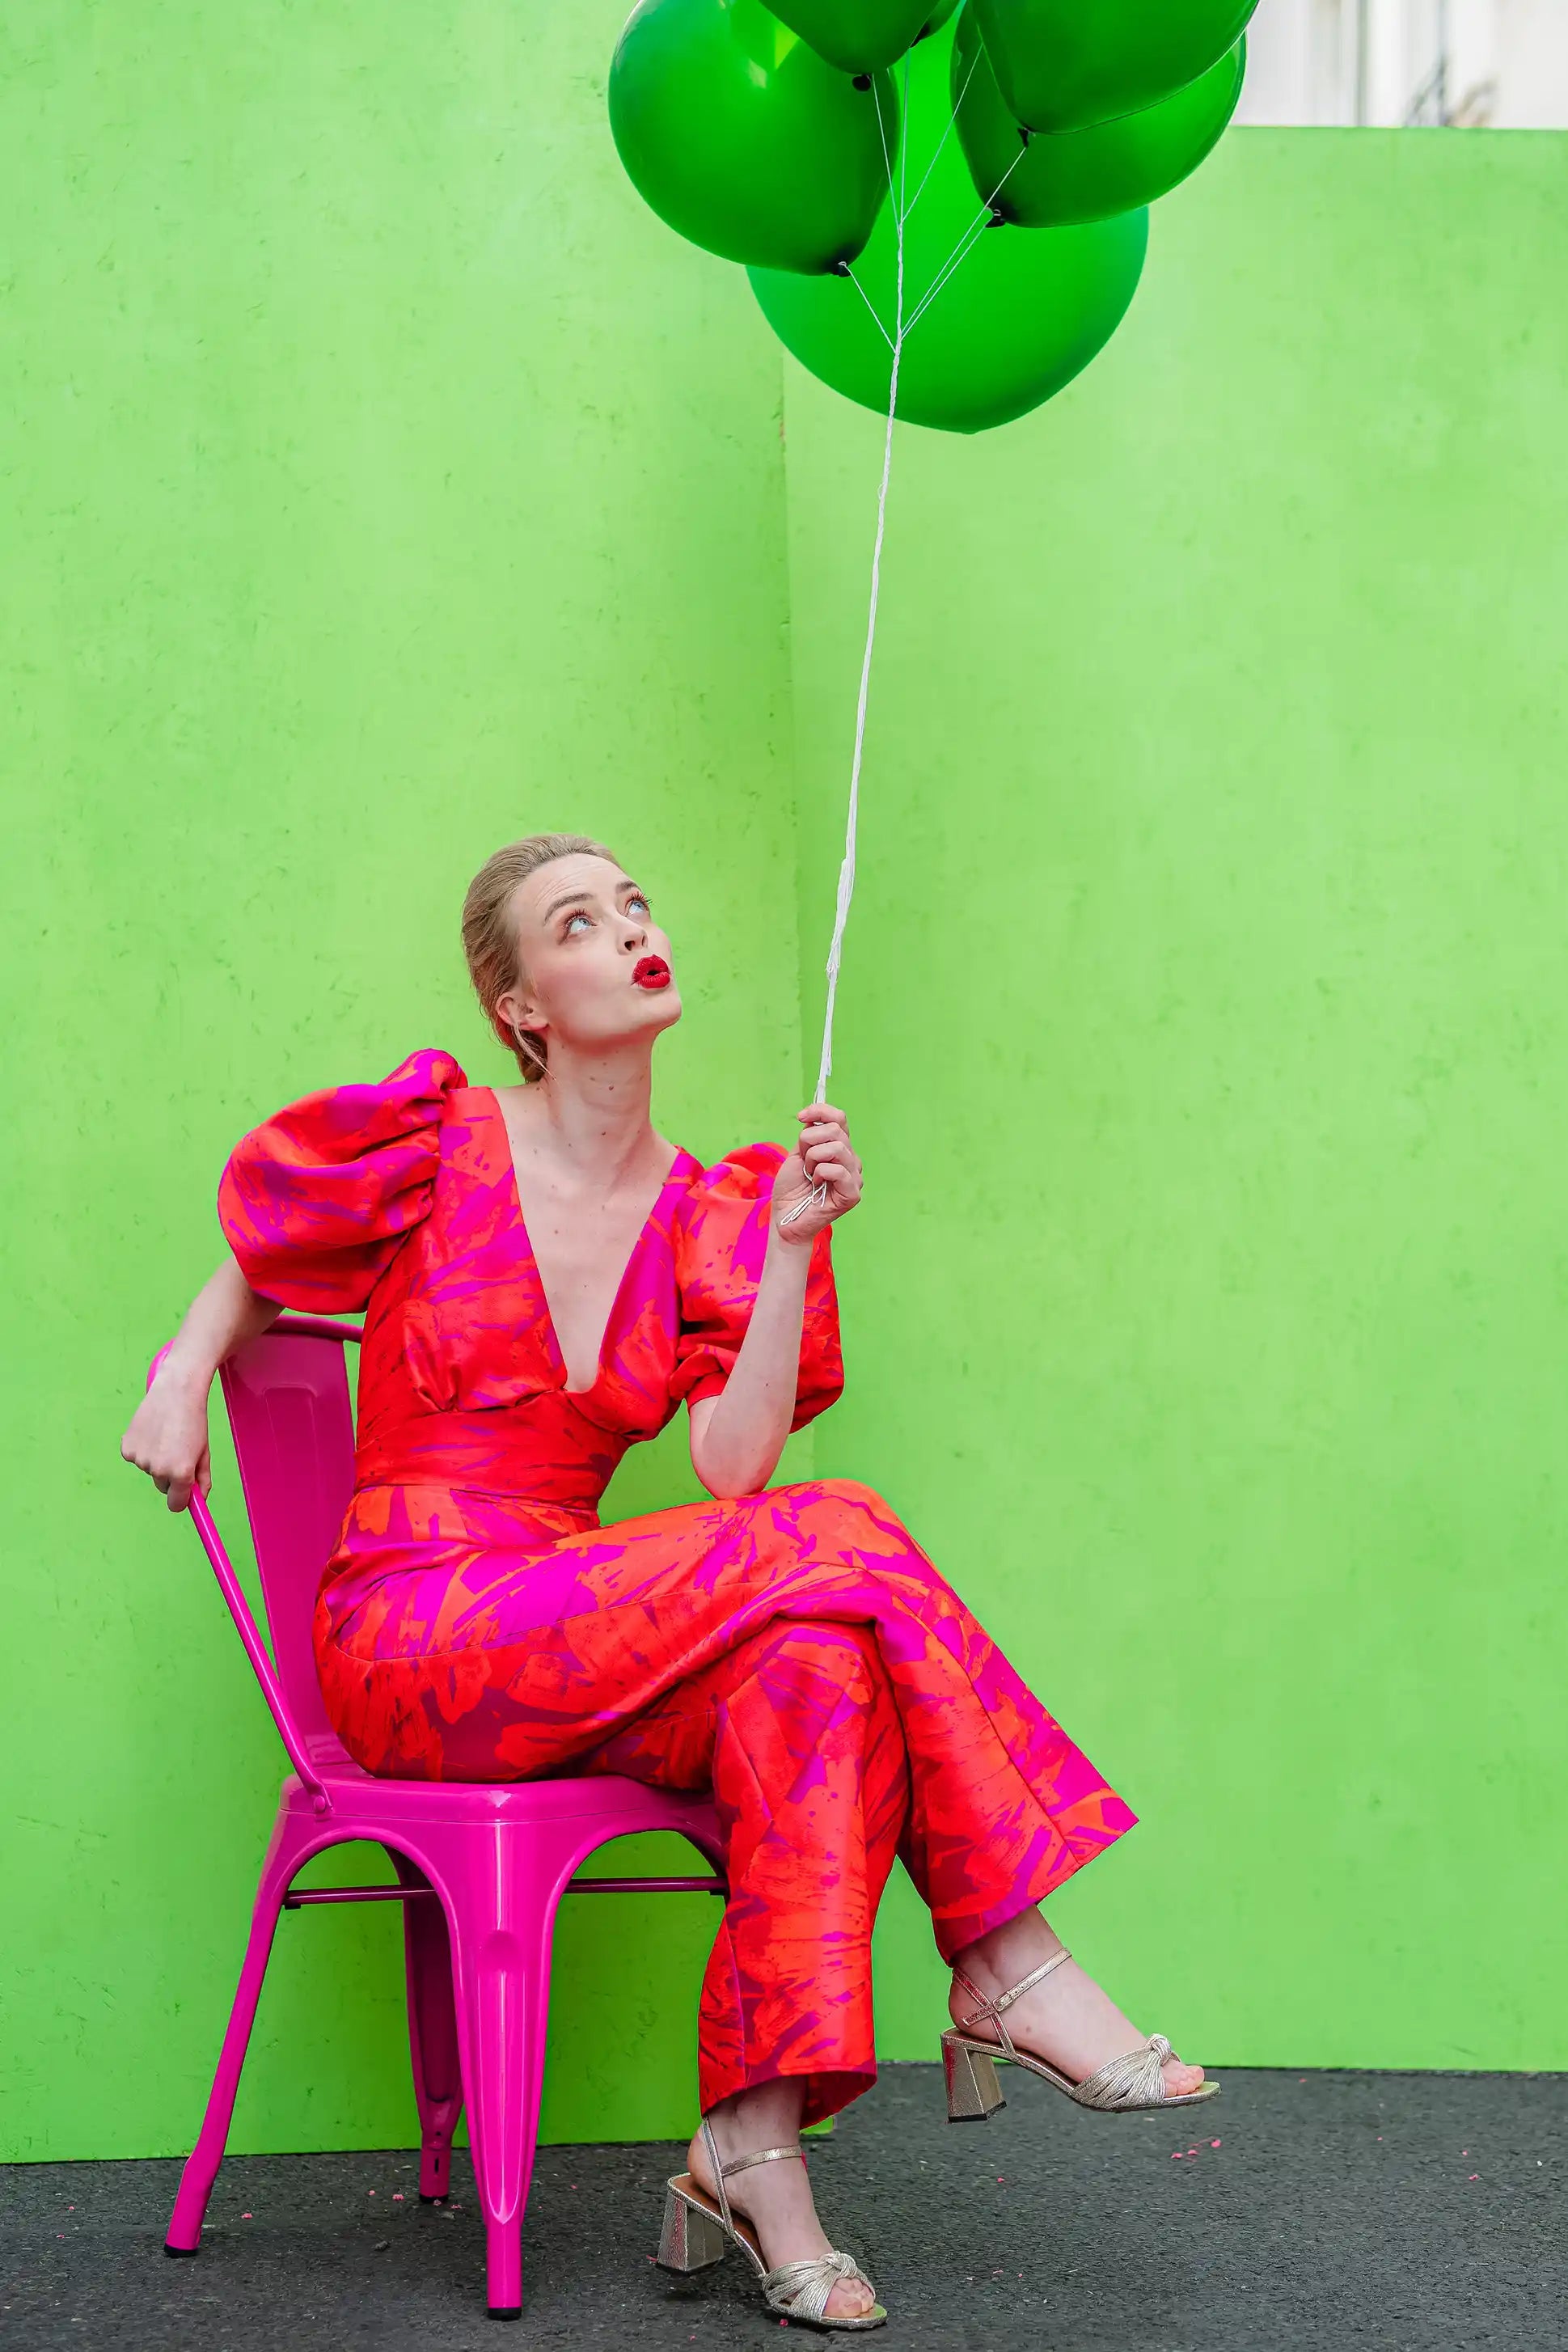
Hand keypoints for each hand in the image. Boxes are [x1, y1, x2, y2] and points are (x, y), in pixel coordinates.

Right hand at [121, 1360, 212, 1512]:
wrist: (176, 1392)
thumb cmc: (194, 1421)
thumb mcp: (204, 1452)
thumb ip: (202, 1479)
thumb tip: (199, 1499)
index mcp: (181, 1473)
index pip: (176, 1505)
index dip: (182, 1499)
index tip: (184, 1492)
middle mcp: (159, 1470)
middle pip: (163, 1487)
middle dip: (171, 1475)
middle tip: (178, 1449)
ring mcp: (140, 1460)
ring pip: (150, 1470)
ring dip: (157, 1459)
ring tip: (166, 1435)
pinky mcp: (127, 1449)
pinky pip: (137, 1458)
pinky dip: (143, 1449)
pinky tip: (151, 1432)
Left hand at [773, 1102, 862, 1244]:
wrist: (785, 1216)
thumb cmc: (792, 1188)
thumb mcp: (797, 1154)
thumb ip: (809, 1135)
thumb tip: (813, 1116)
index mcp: (840, 1148)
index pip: (840, 1119)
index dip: (820, 1111)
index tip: (800, 1116)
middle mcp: (852, 1160)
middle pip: (836, 1130)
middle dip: (810, 1140)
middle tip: (803, 1160)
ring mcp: (855, 1177)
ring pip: (837, 1148)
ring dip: (813, 1159)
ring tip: (810, 1174)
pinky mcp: (853, 1194)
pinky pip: (838, 1170)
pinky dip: (820, 1174)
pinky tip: (816, 1185)